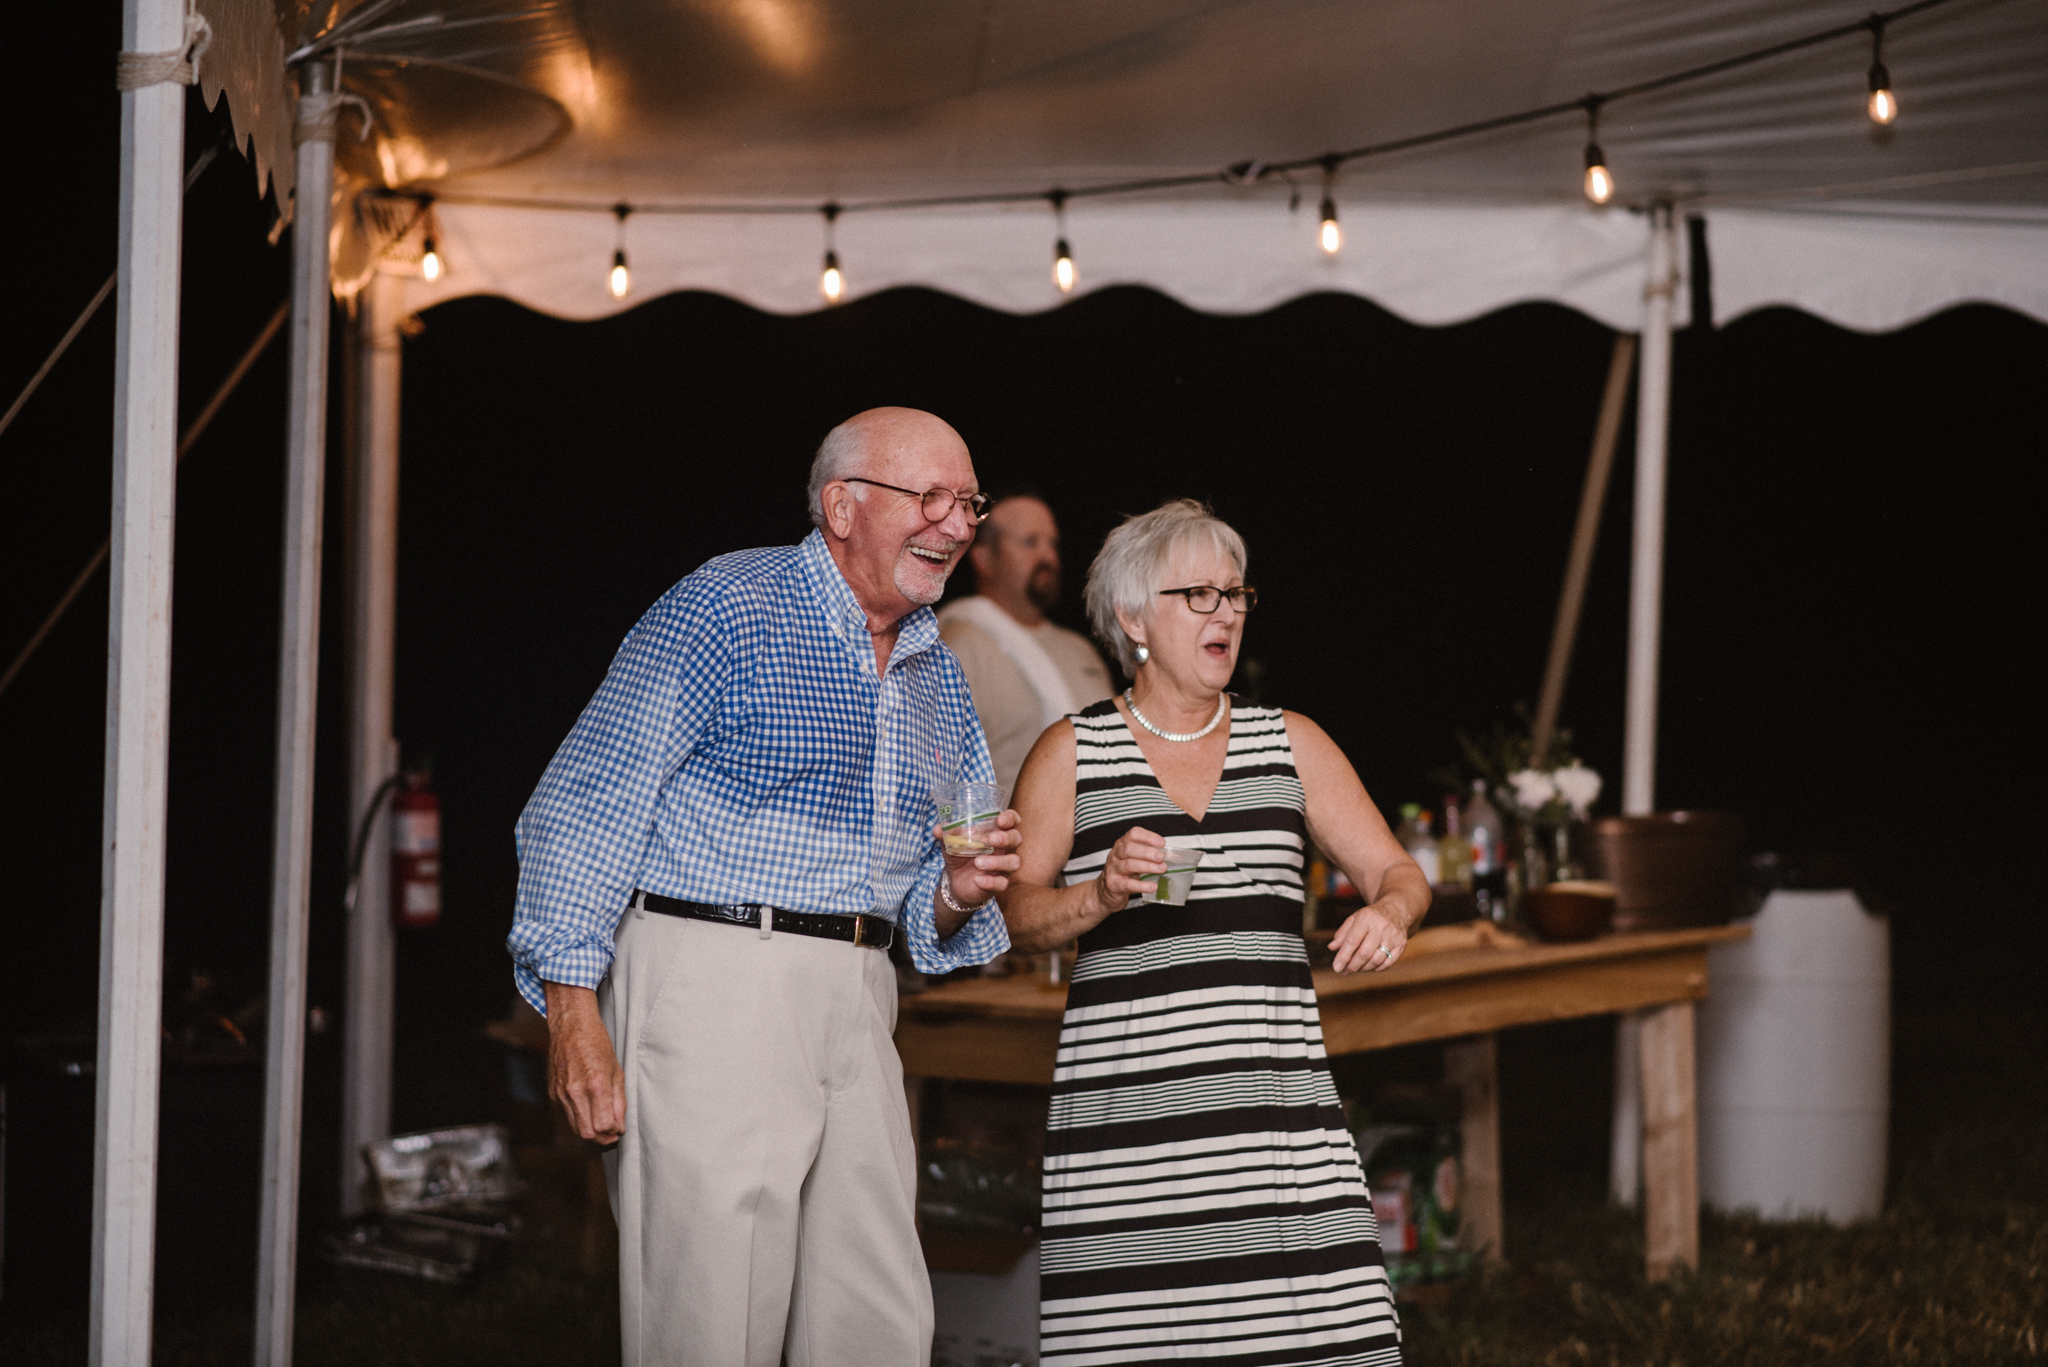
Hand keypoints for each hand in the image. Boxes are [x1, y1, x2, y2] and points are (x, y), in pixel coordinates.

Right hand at [543, 981, 625, 1142]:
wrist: (571, 1025)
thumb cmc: (597, 1044)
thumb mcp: (617, 1071)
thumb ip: (619, 1101)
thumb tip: (619, 1126)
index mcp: (595, 1084)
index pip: (603, 1126)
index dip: (614, 1132)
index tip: (620, 1129)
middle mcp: (575, 1091)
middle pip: (587, 1133)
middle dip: (601, 1138)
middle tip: (612, 1133)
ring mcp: (561, 1093)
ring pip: (575, 1127)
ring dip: (590, 1129)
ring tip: (602, 1121)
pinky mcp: (553, 1092)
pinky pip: (567, 1114)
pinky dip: (579, 1116)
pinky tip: (588, 1105)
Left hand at [941, 807, 1022, 909]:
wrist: (955, 881)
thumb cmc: (960, 855)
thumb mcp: (951, 843)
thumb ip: (946, 835)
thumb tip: (938, 829)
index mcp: (996, 832)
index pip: (1012, 821)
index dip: (1010, 818)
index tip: (1000, 820)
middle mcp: (1005, 848)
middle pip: (1016, 839)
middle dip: (1006, 838)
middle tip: (991, 840)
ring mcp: (1004, 866)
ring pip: (1013, 862)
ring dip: (998, 861)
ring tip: (978, 862)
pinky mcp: (999, 883)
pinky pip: (1002, 883)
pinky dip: (991, 881)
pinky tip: (978, 880)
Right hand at [1093, 826, 1168, 916]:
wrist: (1105, 891)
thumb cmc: (1124, 872)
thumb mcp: (1133, 858)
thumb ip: (1147, 854)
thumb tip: (1171, 855)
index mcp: (1122, 844)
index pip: (1133, 834)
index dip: (1148, 836)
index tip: (1162, 843)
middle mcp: (1116, 855)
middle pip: (1129, 848)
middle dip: (1147, 852)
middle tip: (1161, 857)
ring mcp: (1113, 869)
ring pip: (1129, 865)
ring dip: (1147, 866)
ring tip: (1162, 869)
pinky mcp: (1113, 885)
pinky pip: (1128, 884)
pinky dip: (1142, 885)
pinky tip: (1152, 886)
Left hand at [1330, 902, 1409, 973]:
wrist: (1396, 910)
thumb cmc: (1370, 917)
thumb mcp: (1354, 919)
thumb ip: (1342, 933)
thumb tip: (1332, 948)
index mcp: (1366, 918)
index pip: (1352, 940)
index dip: (1343, 956)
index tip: (1336, 967)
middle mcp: (1381, 927)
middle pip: (1365, 953)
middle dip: (1353, 965)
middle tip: (1345, 971)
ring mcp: (1393, 936)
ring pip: (1376, 960)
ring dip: (1364, 968)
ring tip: (1356, 968)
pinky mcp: (1401, 944)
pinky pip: (1388, 962)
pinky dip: (1377, 968)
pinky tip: (1369, 966)